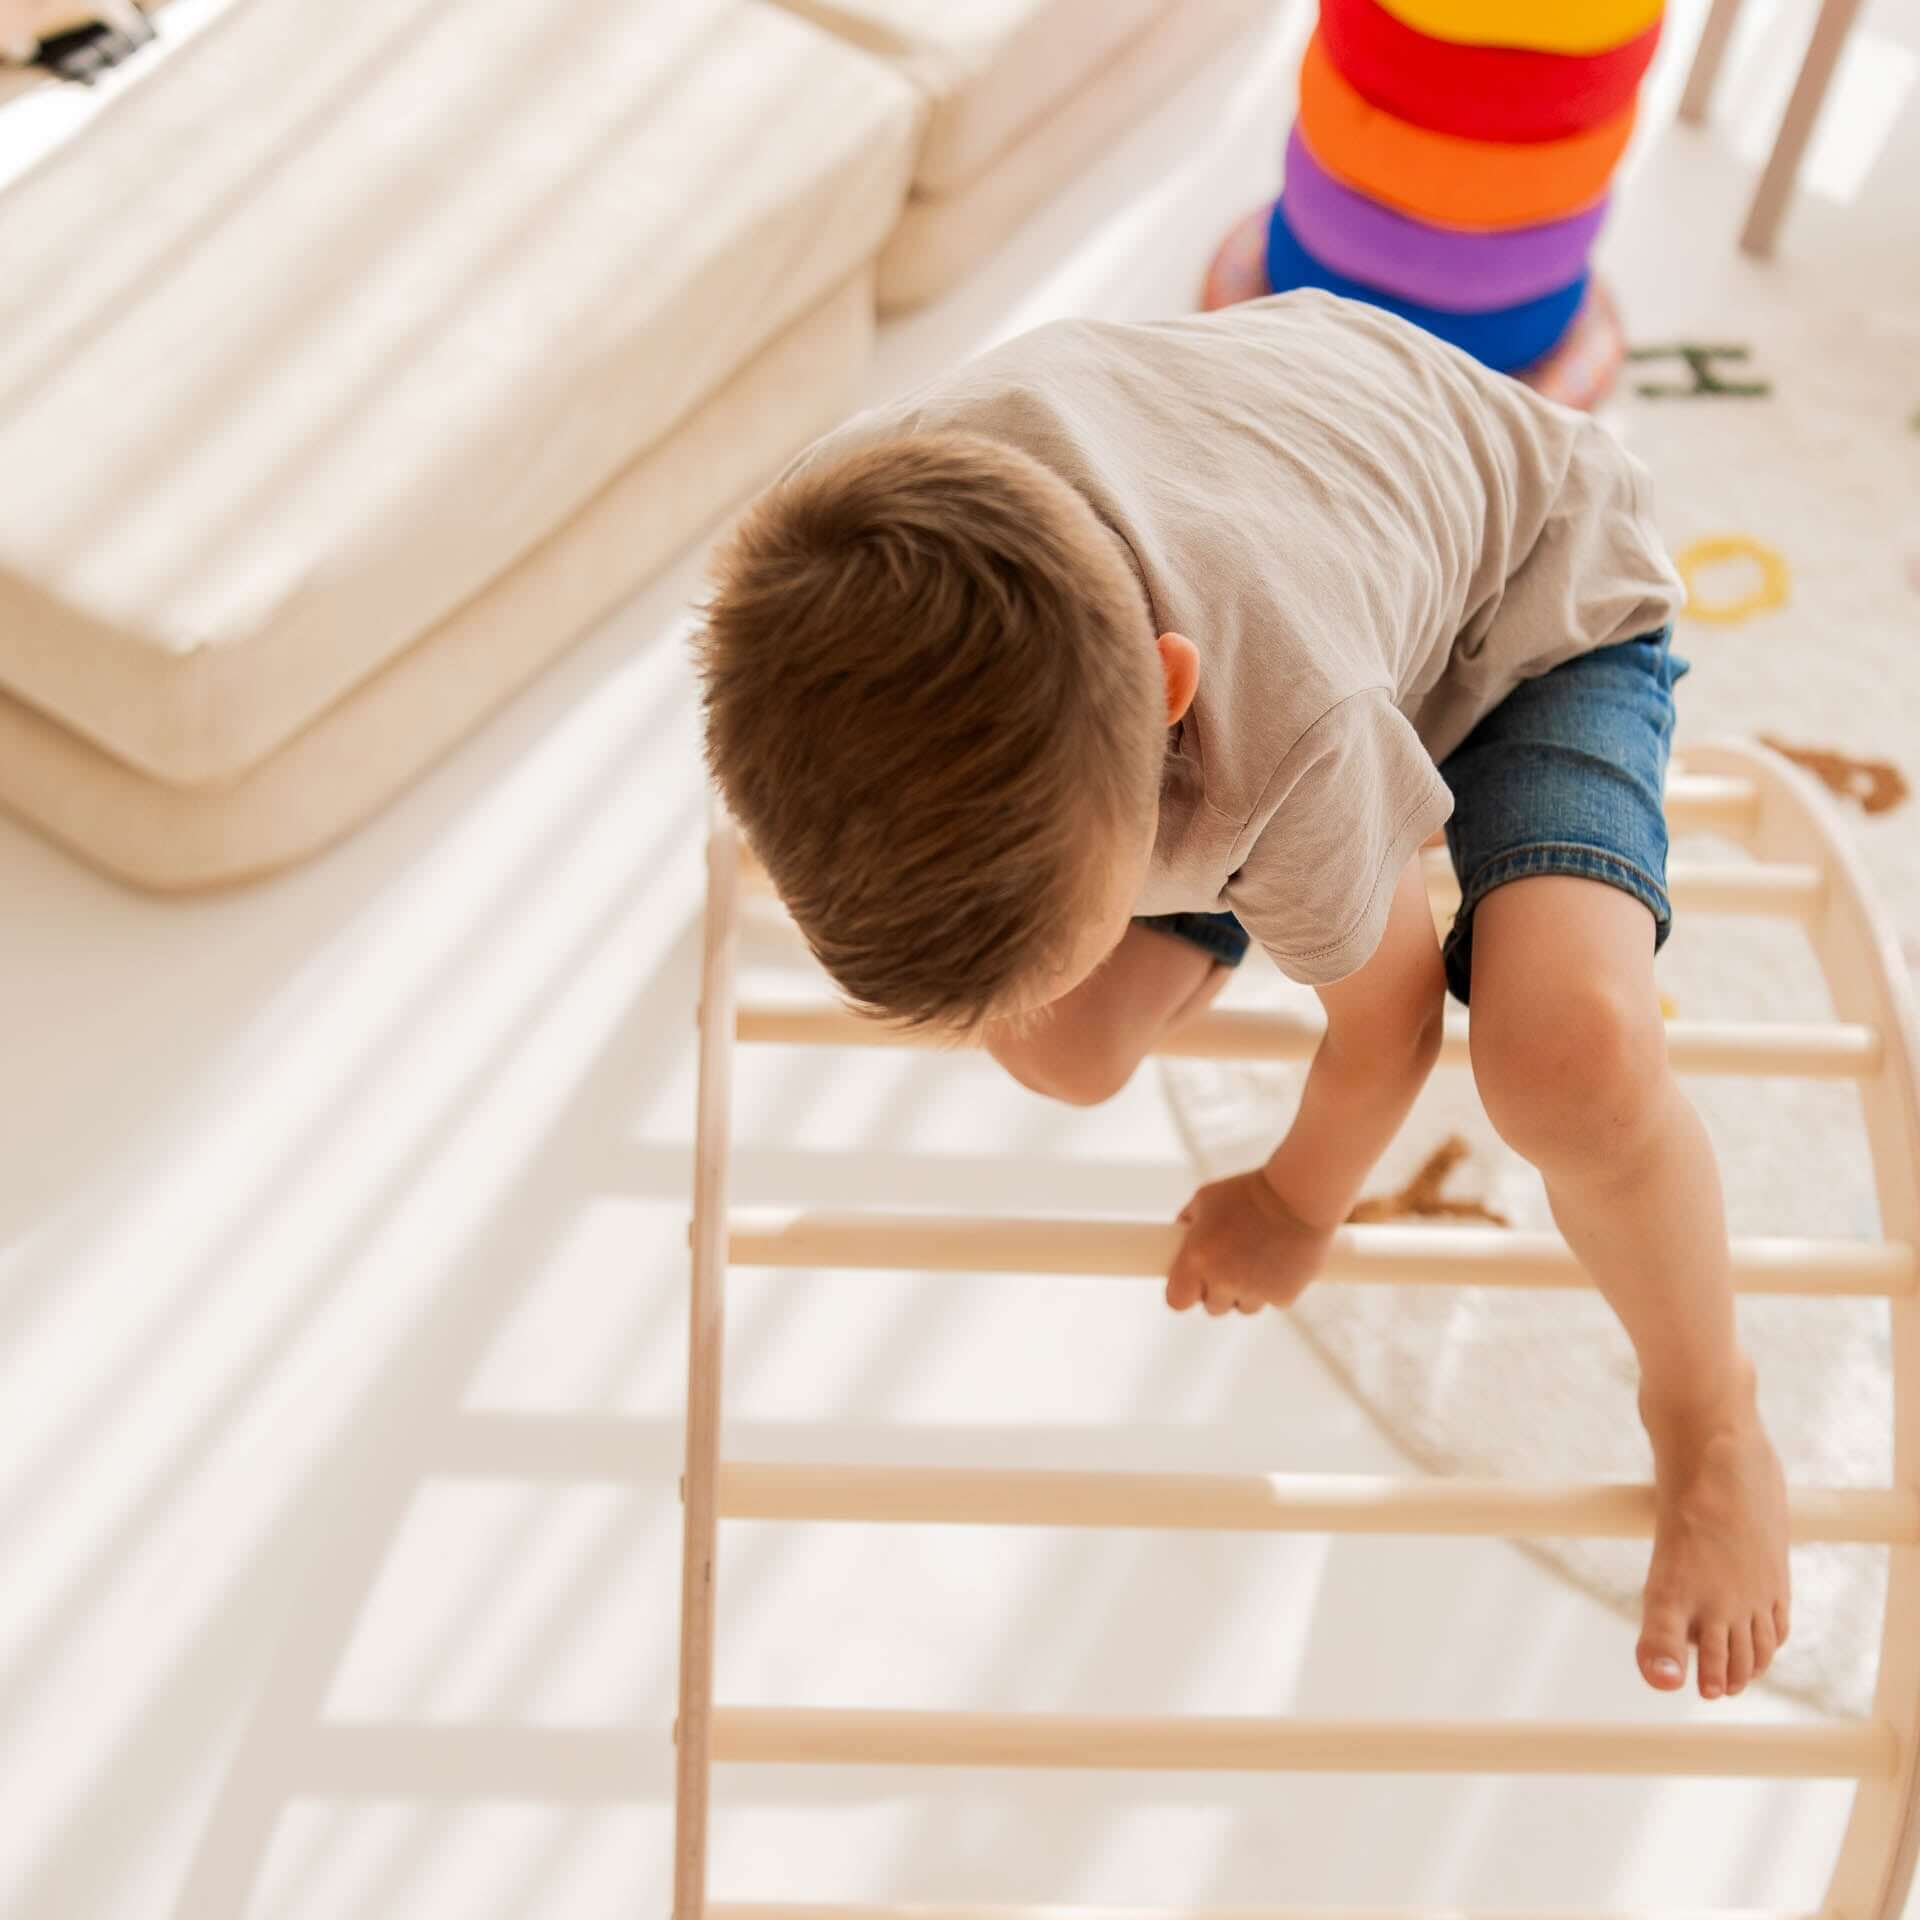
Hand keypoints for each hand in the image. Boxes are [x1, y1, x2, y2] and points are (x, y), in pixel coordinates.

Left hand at [1166, 1170, 1335, 1316]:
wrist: (1299, 1194)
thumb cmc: (1248, 1191)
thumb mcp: (1206, 1197)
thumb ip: (1188, 1221)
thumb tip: (1178, 1238)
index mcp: (1196, 1259)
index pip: (1177, 1301)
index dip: (1184, 1293)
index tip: (1192, 1283)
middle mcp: (1223, 1280)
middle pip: (1213, 1307)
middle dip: (1218, 1290)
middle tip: (1229, 1264)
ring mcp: (1255, 1291)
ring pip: (1244, 1307)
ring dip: (1246, 1292)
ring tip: (1257, 1260)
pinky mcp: (1284, 1296)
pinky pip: (1272, 1302)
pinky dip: (1275, 1288)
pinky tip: (1280, 1262)